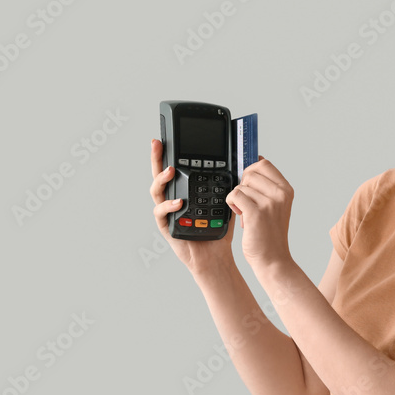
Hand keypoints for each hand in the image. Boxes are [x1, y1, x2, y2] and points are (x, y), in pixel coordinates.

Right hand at [148, 138, 235, 275]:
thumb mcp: (223, 201)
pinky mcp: (166, 227)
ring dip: (162, 180)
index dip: (168, 154)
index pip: (175, 168)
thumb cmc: (216, 229)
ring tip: (170, 171)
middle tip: (157, 143)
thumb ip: (225, 184)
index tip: (165, 138)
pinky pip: (160, 214)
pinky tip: (177, 203)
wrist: (215, 256)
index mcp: (184, 191)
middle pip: (159, 175)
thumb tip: (238, 164)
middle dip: (156, 158)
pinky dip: (168, 207)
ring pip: (156, 192)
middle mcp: (172, 199)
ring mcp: (167, 212)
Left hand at [225, 155, 293, 269]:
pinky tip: (239, 213)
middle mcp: (280, 194)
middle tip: (247, 202)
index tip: (246, 180)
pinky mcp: (256, 213)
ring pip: (241, 185)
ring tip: (246, 212)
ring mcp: (269, 203)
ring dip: (237, 198)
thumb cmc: (270, 233)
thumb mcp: (275, 206)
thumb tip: (249, 167)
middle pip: (250, 172)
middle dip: (242, 185)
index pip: (264, 163)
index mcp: (286, 190)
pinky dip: (231, 203)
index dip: (250, 168)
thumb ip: (266, 187)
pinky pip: (235, 195)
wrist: (273, 259)